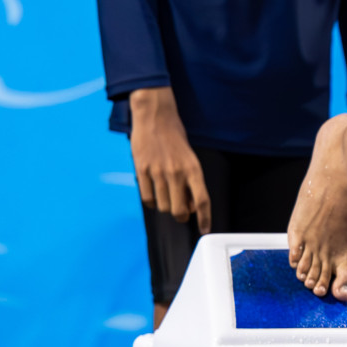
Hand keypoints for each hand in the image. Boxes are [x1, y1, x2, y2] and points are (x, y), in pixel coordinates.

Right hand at [130, 86, 210, 232]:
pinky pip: (147, 198)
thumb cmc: (175, 137)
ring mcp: (158, 172)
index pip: (202, 201)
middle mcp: (177, 173)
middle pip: (180, 210)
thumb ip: (191, 181)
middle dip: (182, 216)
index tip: (204, 229)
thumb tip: (193, 205)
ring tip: (166, 196)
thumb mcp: (190, 158)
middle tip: (181, 212)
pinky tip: (153, 193)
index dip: (205, 219)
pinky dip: (151, 201)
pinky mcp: (142, 170)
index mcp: (193, 169)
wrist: (155, 116)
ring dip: (166, 207)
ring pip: (163, 207)